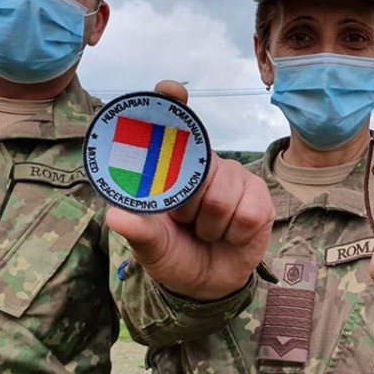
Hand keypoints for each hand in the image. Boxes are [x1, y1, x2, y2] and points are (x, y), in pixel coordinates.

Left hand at [106, 80, 274, 299]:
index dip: (172, 103)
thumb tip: (115, 216)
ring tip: (205, 231)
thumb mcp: (151, 246)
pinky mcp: (258, 197)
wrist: (207, 284)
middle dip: (186, 207)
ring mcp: (234, 178)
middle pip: (199, 171)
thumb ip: (139, 230)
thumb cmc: (174, 254)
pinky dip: (233, 234)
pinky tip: (229, 236)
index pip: (174, 125)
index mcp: (172, 166)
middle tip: (183, 223)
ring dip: (209, 226)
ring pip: (220, 197)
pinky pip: (246, 212)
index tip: (170, 90)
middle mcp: (205, 164)